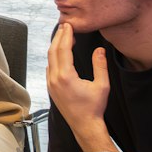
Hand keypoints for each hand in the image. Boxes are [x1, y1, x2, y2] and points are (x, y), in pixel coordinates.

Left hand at [45, 23, 111, 138]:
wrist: (84, 125)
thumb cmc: (93, 108)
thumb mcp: (102, 86)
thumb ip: (100, 66)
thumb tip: (99, 50)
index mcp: (66, 76)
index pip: (63, 50)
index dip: (66, 36)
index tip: (69, 26)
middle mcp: (54, 79)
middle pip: (53, 51)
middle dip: (59, 37)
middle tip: (65, 26)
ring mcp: (50, 84)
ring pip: (49, 59)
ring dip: (55, 46)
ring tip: (63, 36)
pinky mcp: (50, 88)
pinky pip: (49, 67)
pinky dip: (54, 56)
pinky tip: (61, 53)